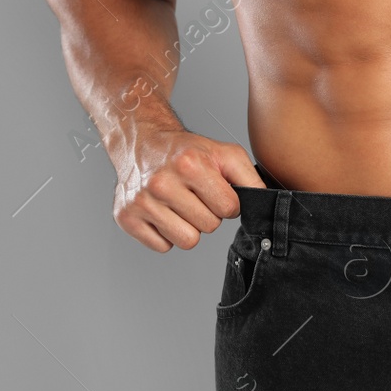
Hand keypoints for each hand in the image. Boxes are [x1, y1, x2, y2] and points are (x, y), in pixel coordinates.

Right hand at [112, 127, 266, 251]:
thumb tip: (264, 202)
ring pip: (187, 241)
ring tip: (181, 206)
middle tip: (196, 196)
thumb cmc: (187, 152)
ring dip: (189, 227)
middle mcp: (161, 183)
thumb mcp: (225, 154)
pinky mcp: (126, 218)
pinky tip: (164, 213)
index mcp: (190, 164)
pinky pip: (163, 247)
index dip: (228, 203)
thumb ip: (250, 178)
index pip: (229, 208)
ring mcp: (141, 202)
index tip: (217, 192)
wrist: (143, 144)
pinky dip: (167, 234)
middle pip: (209, 227)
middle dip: (208, 213)